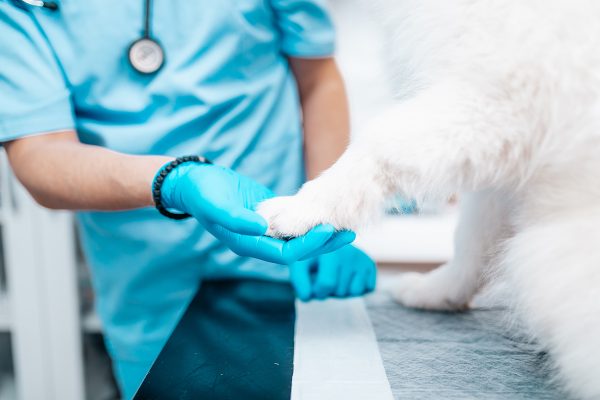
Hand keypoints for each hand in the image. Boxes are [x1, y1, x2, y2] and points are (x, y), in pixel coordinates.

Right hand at [158, 162, 354, 263]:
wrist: (194, 182)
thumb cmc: (203, 193)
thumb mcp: (216, 204)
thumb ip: (235, 219)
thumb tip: (261, 228)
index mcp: (247, 244)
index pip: (284, 254)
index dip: (308, 246)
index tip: (327, 230)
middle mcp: (258, 241)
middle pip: (297, 251)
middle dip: (323, 244)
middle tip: (347, 233)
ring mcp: (264, 230)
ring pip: (298, 239)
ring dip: (321, 236)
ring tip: (344, 228)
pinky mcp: (269, 215)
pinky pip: (293, 224)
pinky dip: (310, 221)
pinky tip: (327, 215)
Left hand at [290, 245, 376, 300]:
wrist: (327, 244)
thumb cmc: (311, 259)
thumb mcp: (299, 266)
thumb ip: (300, 282)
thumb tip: (307, 297)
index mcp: (329, 250)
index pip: (327, 283)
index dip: (319, 291)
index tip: (315, 286)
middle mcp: (348, 252)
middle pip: (340, 291)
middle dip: (331, 292)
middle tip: (326, 280)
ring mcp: (361, 258)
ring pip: (354, 292)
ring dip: (343, 291)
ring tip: (337, 278)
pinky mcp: (370, 264)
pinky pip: (367, 289)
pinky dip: (357, 289)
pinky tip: (348, 278)